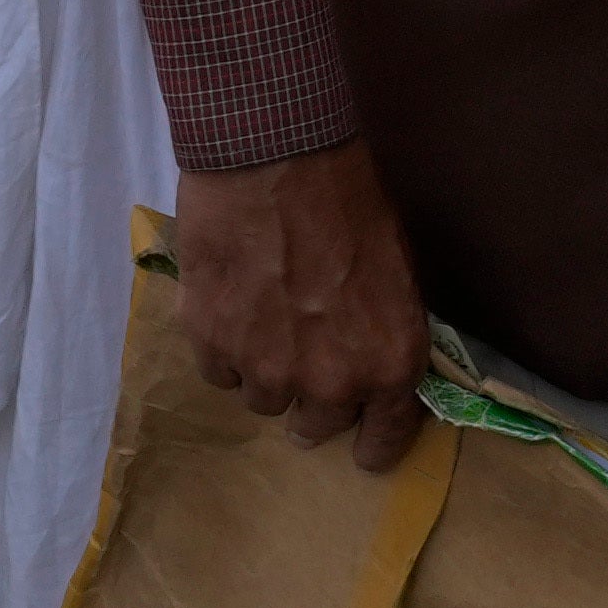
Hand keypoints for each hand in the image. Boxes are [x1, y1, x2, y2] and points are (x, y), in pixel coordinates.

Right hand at [173, 140, 428, 461]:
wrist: (276, 158)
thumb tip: (371, 359)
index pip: (384, 440)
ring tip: (262, 315)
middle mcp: (329, 382)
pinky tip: (230, 301)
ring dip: (264, 368)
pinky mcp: (211, 346)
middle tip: (300, 363)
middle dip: (311, 402)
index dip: (372, 447)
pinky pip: (218, 371)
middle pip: (315, 426)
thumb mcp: (396, 270)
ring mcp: (265, 369)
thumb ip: (383, 332)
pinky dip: (224, 346)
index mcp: (389, 364)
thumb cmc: (349, 200)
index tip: (362, 450)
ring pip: (262, 399)